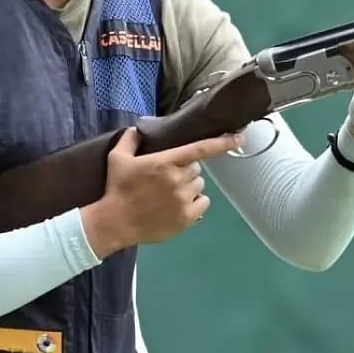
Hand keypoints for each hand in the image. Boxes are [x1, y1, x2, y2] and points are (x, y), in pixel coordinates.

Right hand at [81, 127, 243, 257]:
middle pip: (197, 169)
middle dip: (186, 170)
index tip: (240, 137)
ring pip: (200, 185)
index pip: (201, 149)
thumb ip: (130, 140)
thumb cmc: (117, 189)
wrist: (114, 223)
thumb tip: (138, 129)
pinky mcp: (186, 218)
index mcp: (165, 162)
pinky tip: (179, 205)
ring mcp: (183, 199)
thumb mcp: (117, 159)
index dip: (223, 143)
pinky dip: (195, 202)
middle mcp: (178, 179)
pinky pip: (203, 203)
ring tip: (170, 194)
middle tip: (168, 178)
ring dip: (190, 186)